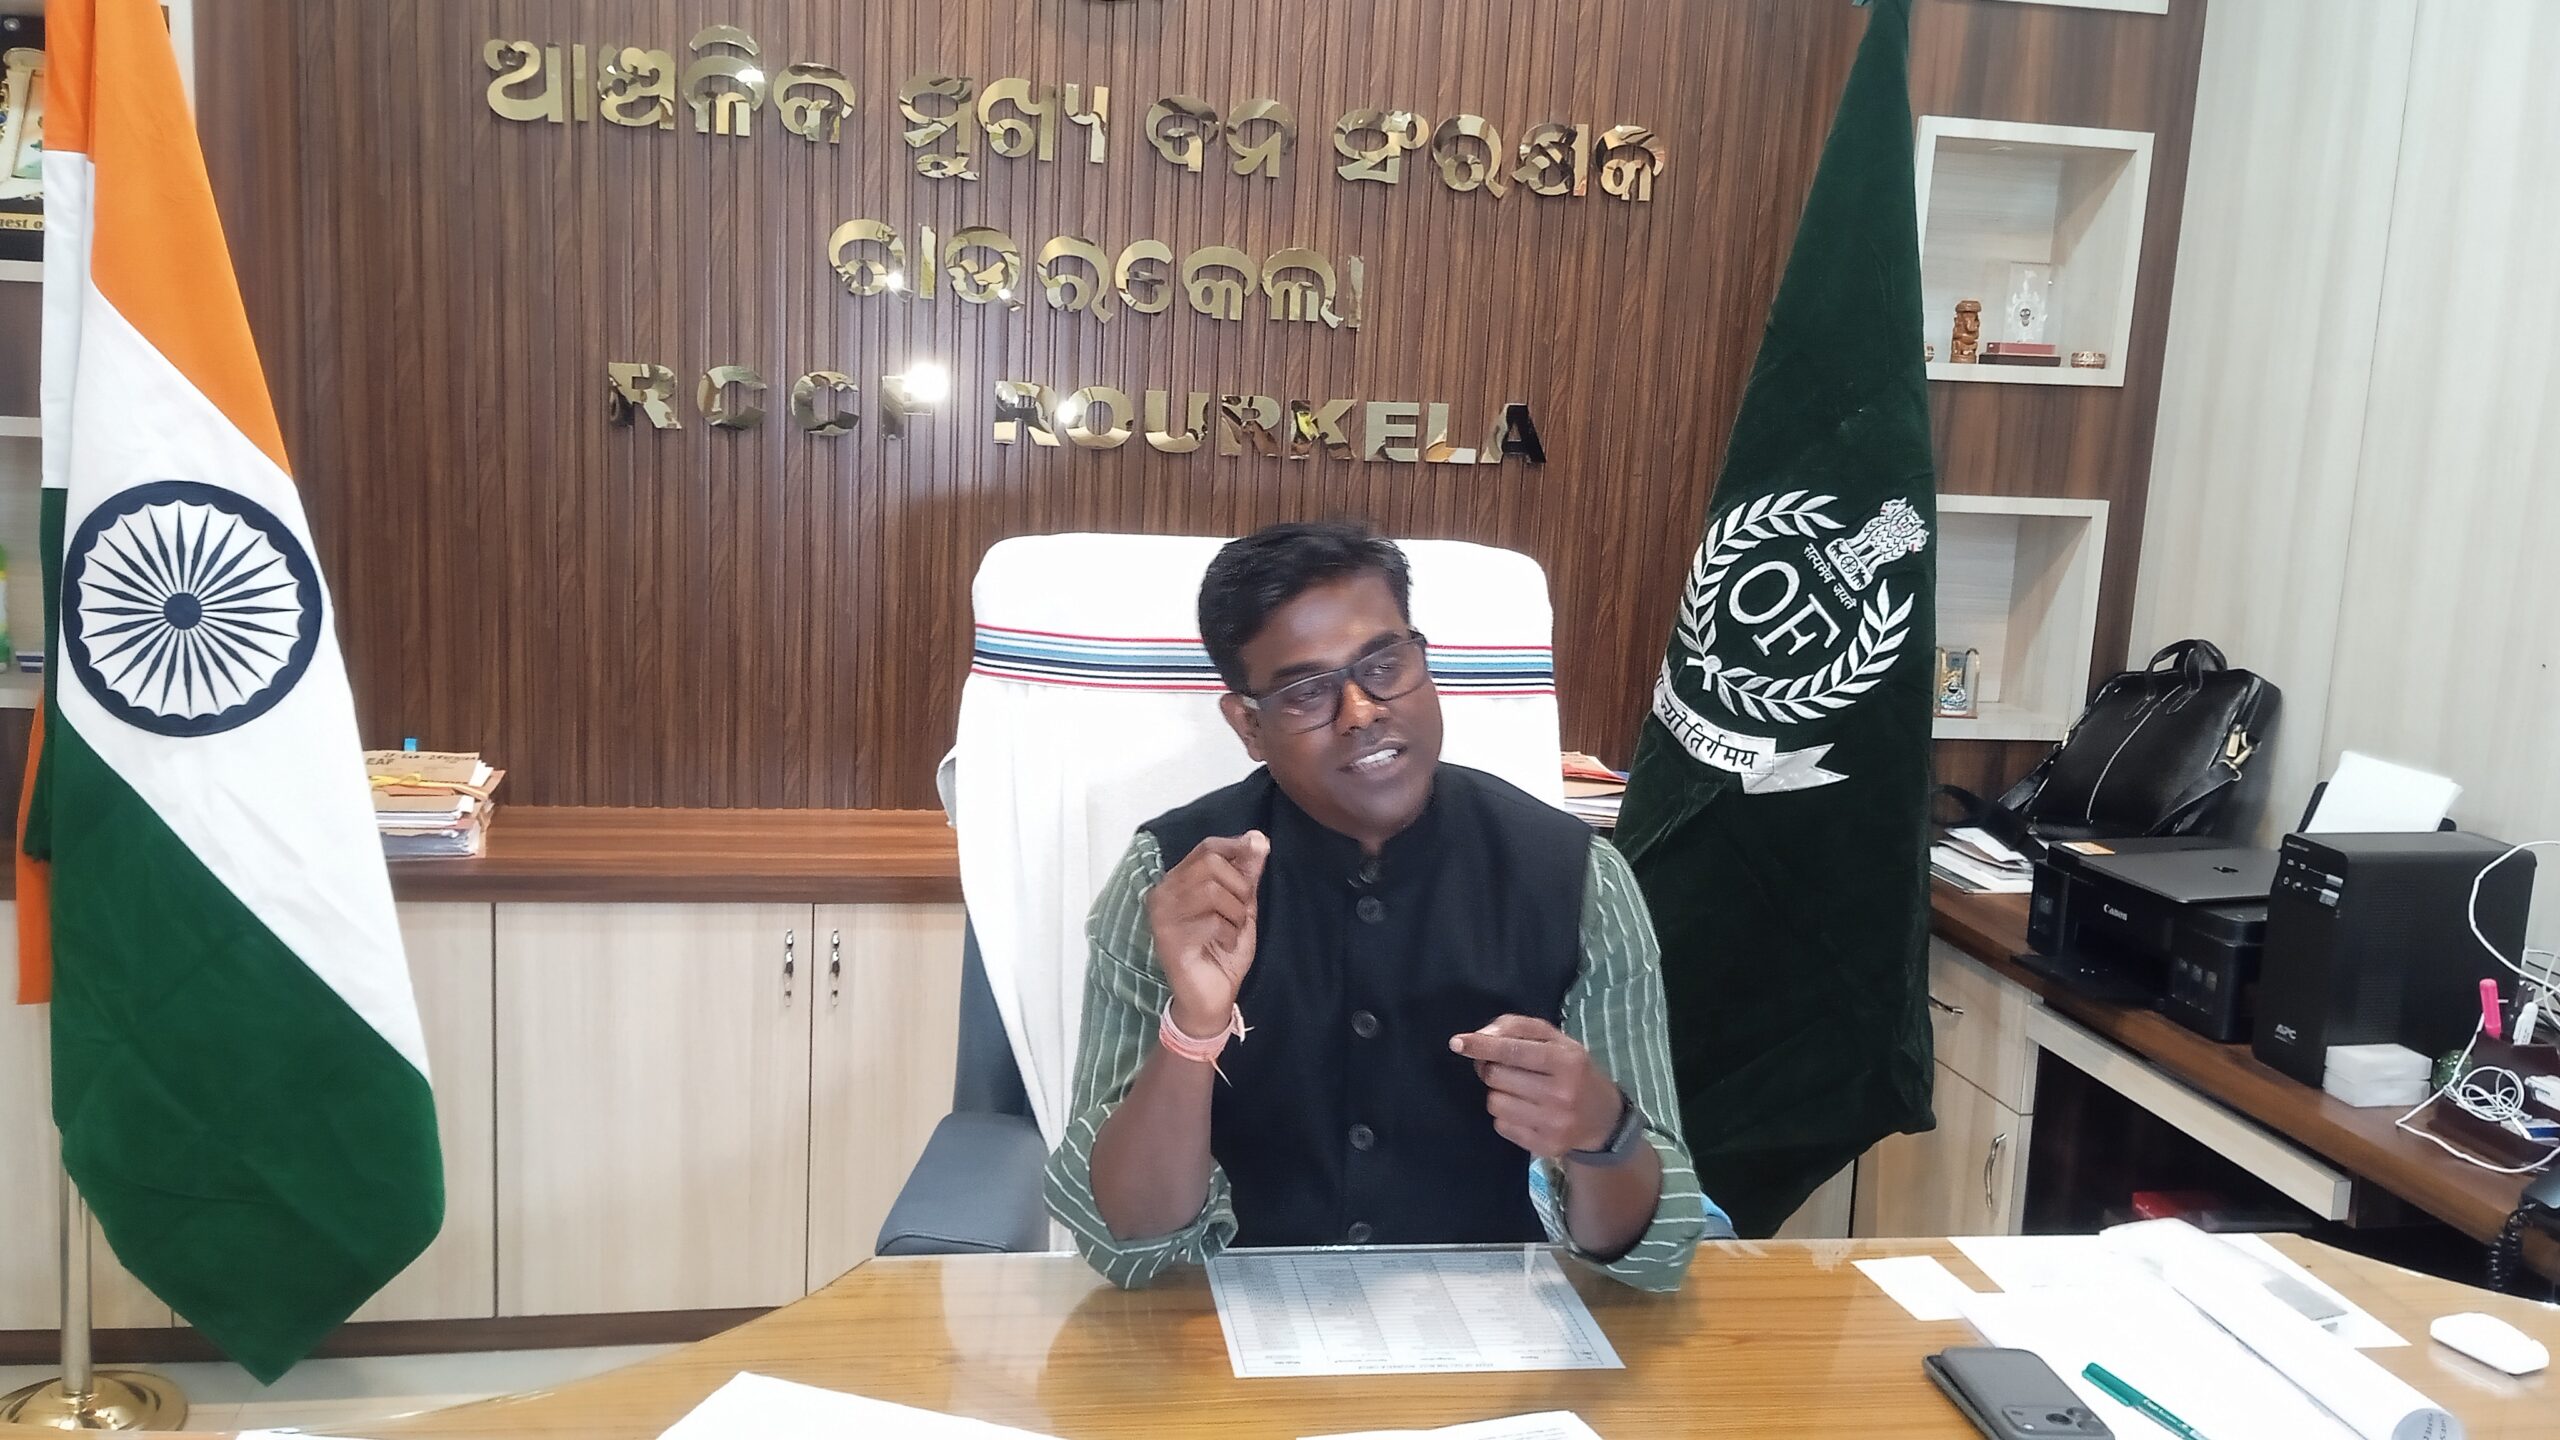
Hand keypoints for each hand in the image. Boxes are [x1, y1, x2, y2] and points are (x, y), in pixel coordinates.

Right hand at [1147, 831, 1268, 1036]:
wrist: (1212, 999)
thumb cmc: (1223, 952)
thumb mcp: (1242, 908)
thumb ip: (1246, 875)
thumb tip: (1258, 837)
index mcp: (1178, 882)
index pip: (1207, 847)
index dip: (1236, 849)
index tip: (1256, 860)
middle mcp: (1163, 894)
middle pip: (1210, 863)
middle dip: (1239, 886)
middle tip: (1241, 912)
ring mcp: (1162, 916)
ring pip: (1211, 889)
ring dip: (1235, 912)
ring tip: (1232, 931)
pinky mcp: (1168, 938)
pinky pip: (1210, 920)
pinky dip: (1229, 933)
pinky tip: (1224, 945)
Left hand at [1450, 1015, 1625, 1161]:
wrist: (1604, 1119)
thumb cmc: (1573, 1070)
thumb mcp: (1556, 1040)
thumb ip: (1519, 1028)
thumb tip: (1482, 1036)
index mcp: (1567, 1061)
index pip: (1513, 1051)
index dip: (1482, 1046)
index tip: (1457, 1042)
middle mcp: (1562, 1094)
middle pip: (1496, 1077)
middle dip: (1491, 1068)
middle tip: (1503, 1068)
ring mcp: (1554, 1124)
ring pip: (1495, 1103)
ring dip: (1498, 1093)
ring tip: (1518, 1090)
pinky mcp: (1544, 1146)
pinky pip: (1501, 1126)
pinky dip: (1505, 1116)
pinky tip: (1524, 1111)